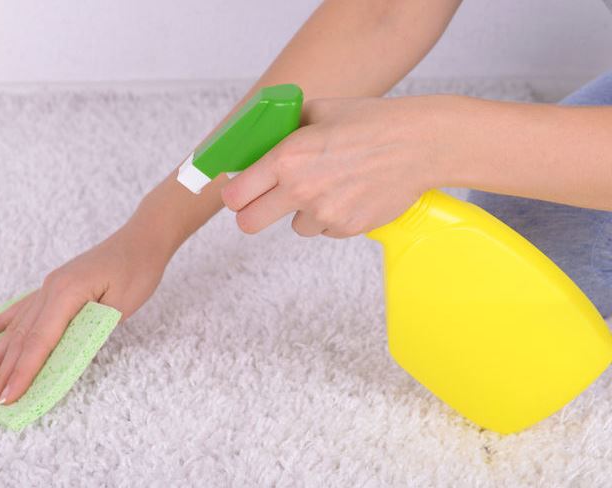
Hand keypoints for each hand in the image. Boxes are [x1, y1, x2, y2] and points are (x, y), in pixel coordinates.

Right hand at [0, 222, 169, 405]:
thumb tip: (66, 356)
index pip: (40, 341)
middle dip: (3, 371)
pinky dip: (1, 322)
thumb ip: (92, 331)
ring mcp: (50, 286)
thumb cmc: (138, 270)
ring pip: (18, 325)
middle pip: (23, 337)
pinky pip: (22, 307)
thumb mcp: (121, 306)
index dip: (23, 372)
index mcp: (66, 294)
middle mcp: (51, 289)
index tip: (8, 397)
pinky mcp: (54, 285)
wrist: (142, 239)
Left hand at [220, 95, 456, 237]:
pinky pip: (325, 229)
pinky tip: (350, 193)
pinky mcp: (346, 229)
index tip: (239, 192)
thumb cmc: (372, 122)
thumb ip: (285, 129)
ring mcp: (324, 214)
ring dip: (303, 212)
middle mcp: (300, 190)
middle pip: (249, 224)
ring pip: (294, 226)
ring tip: (330, 186)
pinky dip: (331, 217)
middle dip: (252, 215)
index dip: (234, 194)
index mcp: (287, 158)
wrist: (420, 145)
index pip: (235, 194)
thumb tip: (261, 143)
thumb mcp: (320, 111)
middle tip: (265, 203)